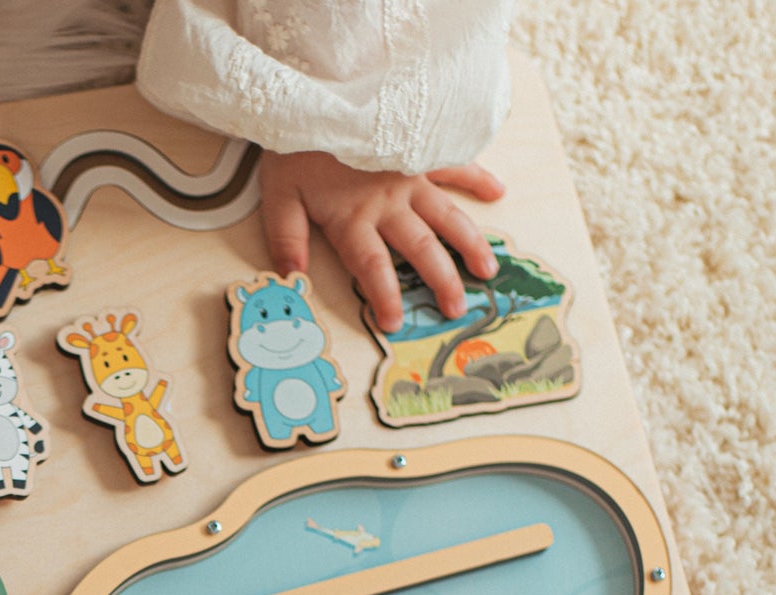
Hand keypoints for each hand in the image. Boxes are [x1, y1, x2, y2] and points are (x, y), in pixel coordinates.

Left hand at [258, 151, 504, 331]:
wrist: (314, 89)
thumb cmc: (294, 145)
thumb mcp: (277, 194)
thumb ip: (286, 237)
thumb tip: (293, 278)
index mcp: (352, 218)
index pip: (371, 267)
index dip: (384, 296)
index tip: (396, 323)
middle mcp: (386, 203)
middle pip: (419, 248)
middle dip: (439, 281)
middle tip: (456, 310)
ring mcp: (406, 177)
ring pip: (445, 215)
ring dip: (469, 244)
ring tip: (487, 272)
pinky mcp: (417, 151)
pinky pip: (452, 164)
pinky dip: (476, 176)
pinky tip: (498, 192)